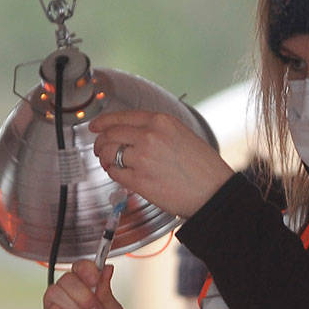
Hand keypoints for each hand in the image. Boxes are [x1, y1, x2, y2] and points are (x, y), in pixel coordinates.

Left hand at [89, 109, 232, 217]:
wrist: (213, 192)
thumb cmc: (204, 168)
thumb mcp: (182, 135)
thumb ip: (158, 130)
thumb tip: (134, 134)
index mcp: (161, 121)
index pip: (122, 117)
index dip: (103, 122)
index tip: (95, 126)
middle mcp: (149, 136)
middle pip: (110, 134)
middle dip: (100, 142)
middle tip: (99, 148)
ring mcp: (142, 158)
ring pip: (107, 153)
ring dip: (103, 158)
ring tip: (107, 163)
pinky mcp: (139, 180)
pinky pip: (114, 173)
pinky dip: (112, 173)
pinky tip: (118, 174)